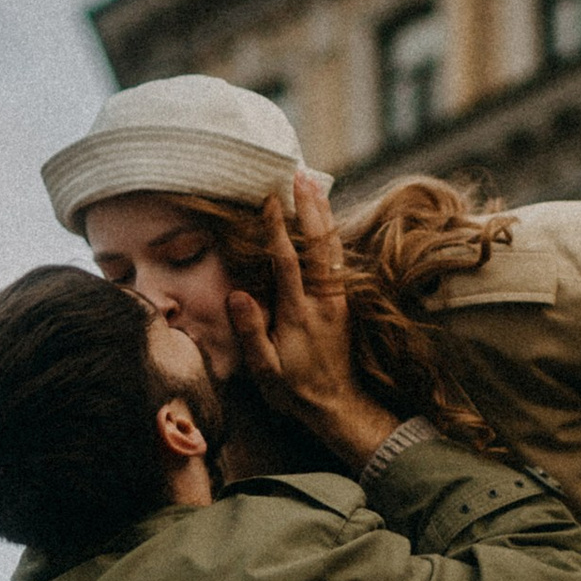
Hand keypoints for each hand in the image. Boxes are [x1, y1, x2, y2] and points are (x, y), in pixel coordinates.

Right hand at [227, 171, 399, 468]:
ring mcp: (337, 299)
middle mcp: (323, 300)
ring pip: (333, 247)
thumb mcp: (266, 370)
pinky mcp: (344, 301)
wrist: (338, 405)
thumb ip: (251, 331)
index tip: (270, 200)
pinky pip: (339, 258)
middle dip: (309, 207)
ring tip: (314, 183)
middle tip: (300, 175)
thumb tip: (237, 293)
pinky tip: (325, 217)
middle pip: (319, 244)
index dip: (278, 230)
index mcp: (300, 314)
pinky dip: (332, 232)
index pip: (288, 262)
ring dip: (323, 213)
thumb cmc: (295, 390)